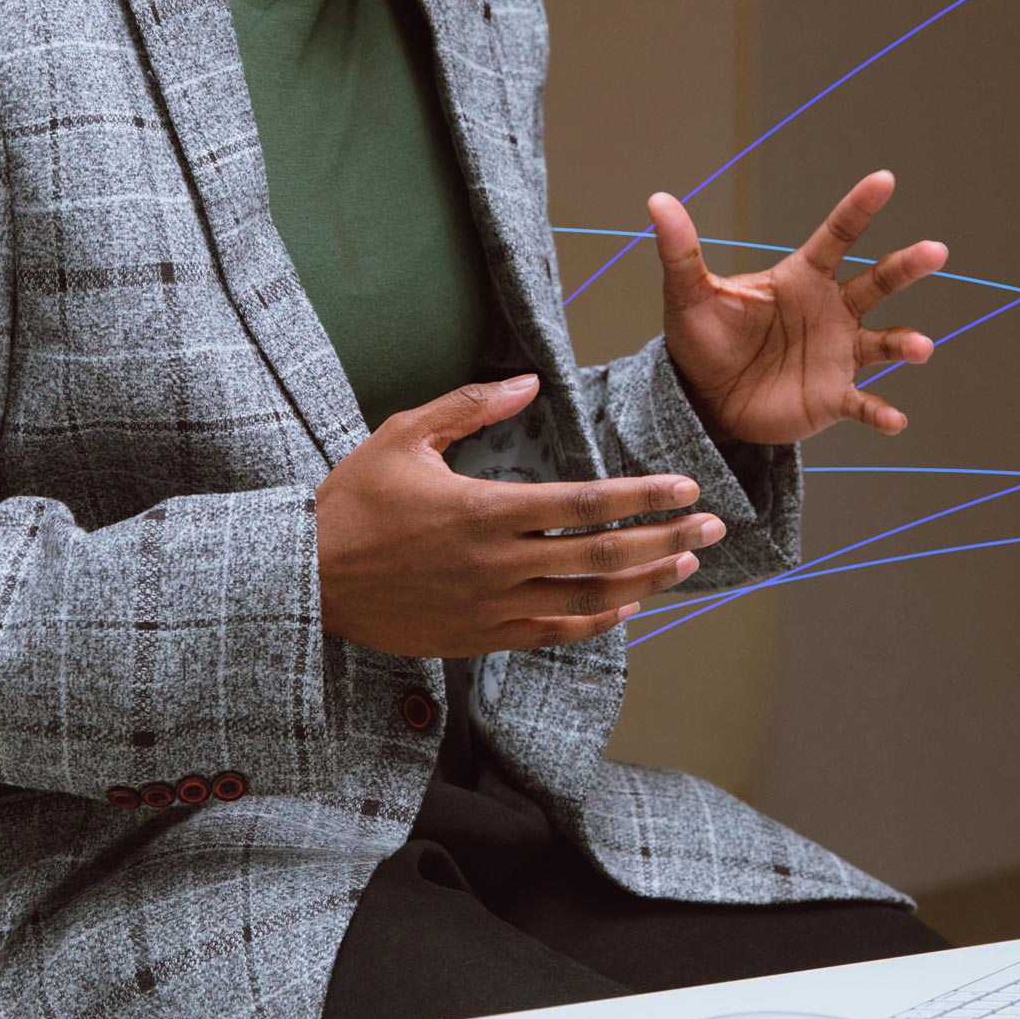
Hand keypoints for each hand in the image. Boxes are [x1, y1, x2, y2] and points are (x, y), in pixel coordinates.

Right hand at [313, 374, 724, 656]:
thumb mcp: (404, 435)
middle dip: (667, 540)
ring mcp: (490, 607)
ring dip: (646, 584)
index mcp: (484, 509)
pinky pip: (553, 634)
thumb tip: (529, 380)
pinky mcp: (479, 638)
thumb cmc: (352, 502)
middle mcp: (497, 563)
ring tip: (686, 566)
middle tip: (713, 530)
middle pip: (603, 556)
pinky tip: (628, 609)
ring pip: (588, 602)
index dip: (644, 497)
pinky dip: (597, 624)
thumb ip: (470, 406)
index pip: (586, 503)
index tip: (686, 488)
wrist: (306, 579)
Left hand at [652, 171, 947, 445]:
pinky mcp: (833, 397)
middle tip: (936, 250)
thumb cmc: (703, 339)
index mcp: (802, 278)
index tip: (884, 180)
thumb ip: (680, 250)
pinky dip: (880, 411)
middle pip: (877, 282)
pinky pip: (863, 403)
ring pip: (882, 343)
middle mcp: (831, 310)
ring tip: (920, 347)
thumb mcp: (688, 295)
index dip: (859, 207)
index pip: (836, 236)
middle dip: (907, 266)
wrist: (705, 399)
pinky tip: (895, 420)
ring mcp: (837, 354)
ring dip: (905, 343)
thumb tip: (657, 200)